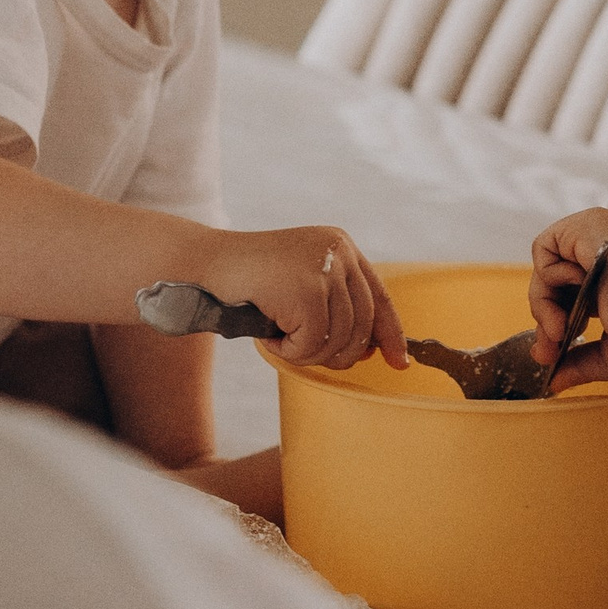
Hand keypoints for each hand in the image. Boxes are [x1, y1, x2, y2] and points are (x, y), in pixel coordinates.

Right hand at [205, 226, 406, 369]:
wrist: (206, 264)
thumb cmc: (250, 283)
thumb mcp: (302, 285)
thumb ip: (336, 307)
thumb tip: (371, 350)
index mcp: (342, 247)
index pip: (380, 297)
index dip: (392, 333)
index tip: (400, 362)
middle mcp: (340, 251)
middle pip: (364, 323)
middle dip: (342, 353)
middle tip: (311, 356)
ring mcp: (325, 268)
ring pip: (339, 338)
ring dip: (308, 353)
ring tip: (282, 342)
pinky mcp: (307, 289)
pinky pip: (313, 342)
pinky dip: (290, 351)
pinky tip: (270, 337)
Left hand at [529, 209, 607, 391]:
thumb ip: (582, 363)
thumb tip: (555, 381)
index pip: (578, 296)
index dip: (561, 322)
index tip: (555, 352)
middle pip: (559, 282)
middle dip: (547, 319)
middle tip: (550, 349)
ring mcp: (603, 234)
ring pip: (549, 266)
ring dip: (545, 304)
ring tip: (561, 330)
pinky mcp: (590, 222)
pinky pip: (546, 246)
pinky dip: (547, 276)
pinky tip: (574, 294)